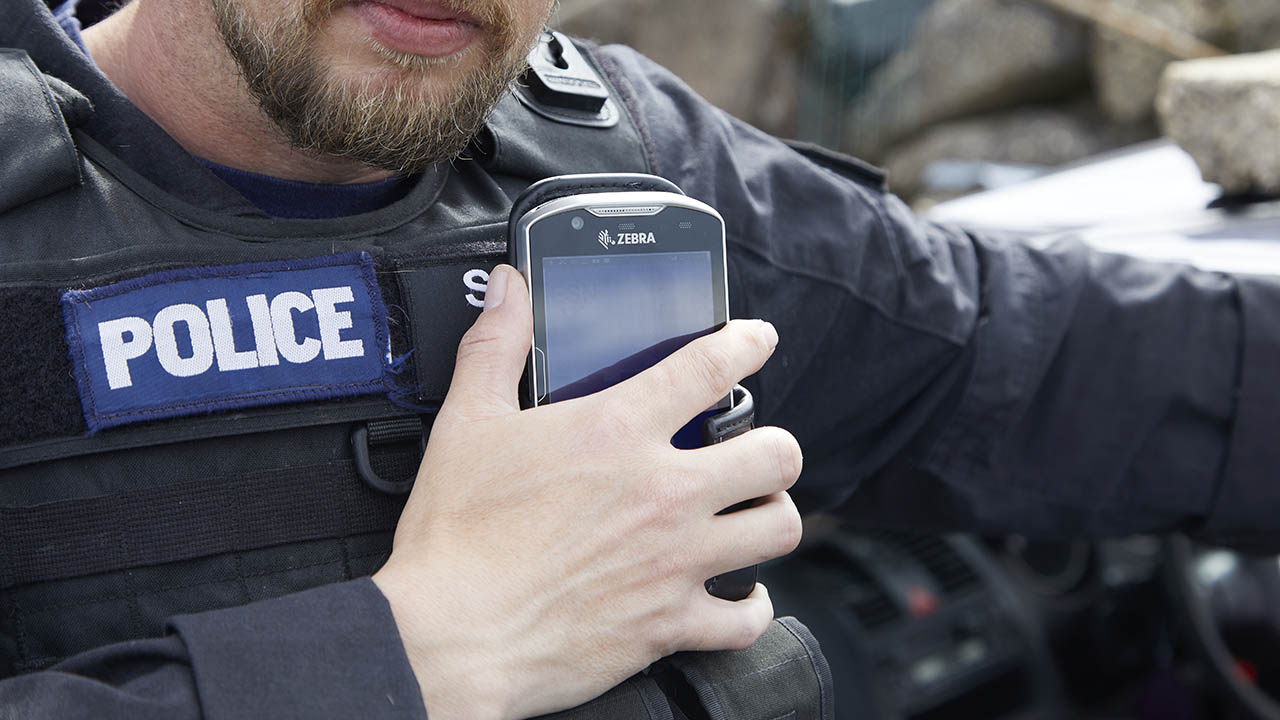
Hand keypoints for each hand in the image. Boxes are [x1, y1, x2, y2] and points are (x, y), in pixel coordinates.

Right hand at [372, 265, 802, 719]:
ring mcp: (675, 560)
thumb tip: (508, 288)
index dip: (747, 343)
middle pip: (775, 454)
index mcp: (617, 431)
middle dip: (774, 447)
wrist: (451, 635)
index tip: (758, 340)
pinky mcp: (670, 623)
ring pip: (779, 528)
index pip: (711, 367)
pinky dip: (751, 607)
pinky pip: (747, 619)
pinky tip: (739, 595)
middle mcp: (663, 492)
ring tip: (752, 513)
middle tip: (753, 452)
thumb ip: (495, 346)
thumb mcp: (467, 422)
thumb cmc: (456, 534)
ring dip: (772, 516)